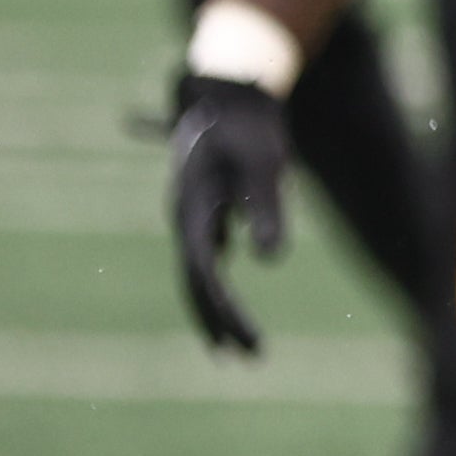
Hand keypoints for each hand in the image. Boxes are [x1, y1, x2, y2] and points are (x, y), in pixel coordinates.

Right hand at [166, 73, 292, 355]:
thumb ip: (267, 209)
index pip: (204, 272)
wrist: (230, 97)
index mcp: (192, 209)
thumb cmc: (250, 129)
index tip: (246, 339)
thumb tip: (270, 260)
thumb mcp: (266, 166)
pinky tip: (225, 310)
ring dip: (213, 310)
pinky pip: (205, 260)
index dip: (223, 308)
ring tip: (232, 349)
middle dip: (217, 320)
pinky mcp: (204, 213)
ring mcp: (191, 217)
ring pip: (197, 274)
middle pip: (195, 281)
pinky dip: (215, 286)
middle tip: (246, 358)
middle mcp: (185, 218)